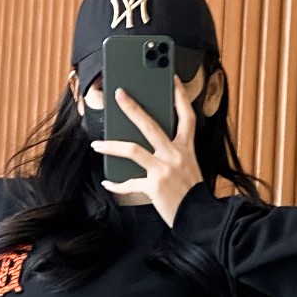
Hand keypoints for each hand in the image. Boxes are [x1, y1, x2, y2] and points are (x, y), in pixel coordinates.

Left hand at [91, 76, 205, 226]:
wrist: (199, 217)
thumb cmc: (192, 193)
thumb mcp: (189, 166)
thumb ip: (173, 153)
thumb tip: (149, 144)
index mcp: (186, 148)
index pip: (186, 116)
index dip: (180, 96)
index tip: (173, 79)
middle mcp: (175, 155)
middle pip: (150, 125)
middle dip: (132, 108)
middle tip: (119, 94)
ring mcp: (163, 169)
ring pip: (132, 150)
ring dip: (111, 146)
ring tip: (97, 144)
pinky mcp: (154, 186)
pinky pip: (129, 183)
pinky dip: (116, 184)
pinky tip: (107, 181)